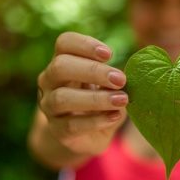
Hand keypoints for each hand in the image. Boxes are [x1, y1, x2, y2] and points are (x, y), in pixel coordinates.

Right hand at [37, 32, 127, 155]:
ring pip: (62, 98)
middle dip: (92, 71)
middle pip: (60, 66)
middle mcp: (49, 80)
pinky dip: (96, 121)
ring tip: (122, 100)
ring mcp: (49, 106)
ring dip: (95, 98)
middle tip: (120, 79)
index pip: (64, 43)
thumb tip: (130, 75)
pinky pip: (71, 125)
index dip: (85, 45)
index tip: (109, 54)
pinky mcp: (57, 131)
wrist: (88, 136)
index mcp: (63, 61)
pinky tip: (115, 116)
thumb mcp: (110, 85)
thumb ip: (116, 77)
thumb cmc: (101, 101)